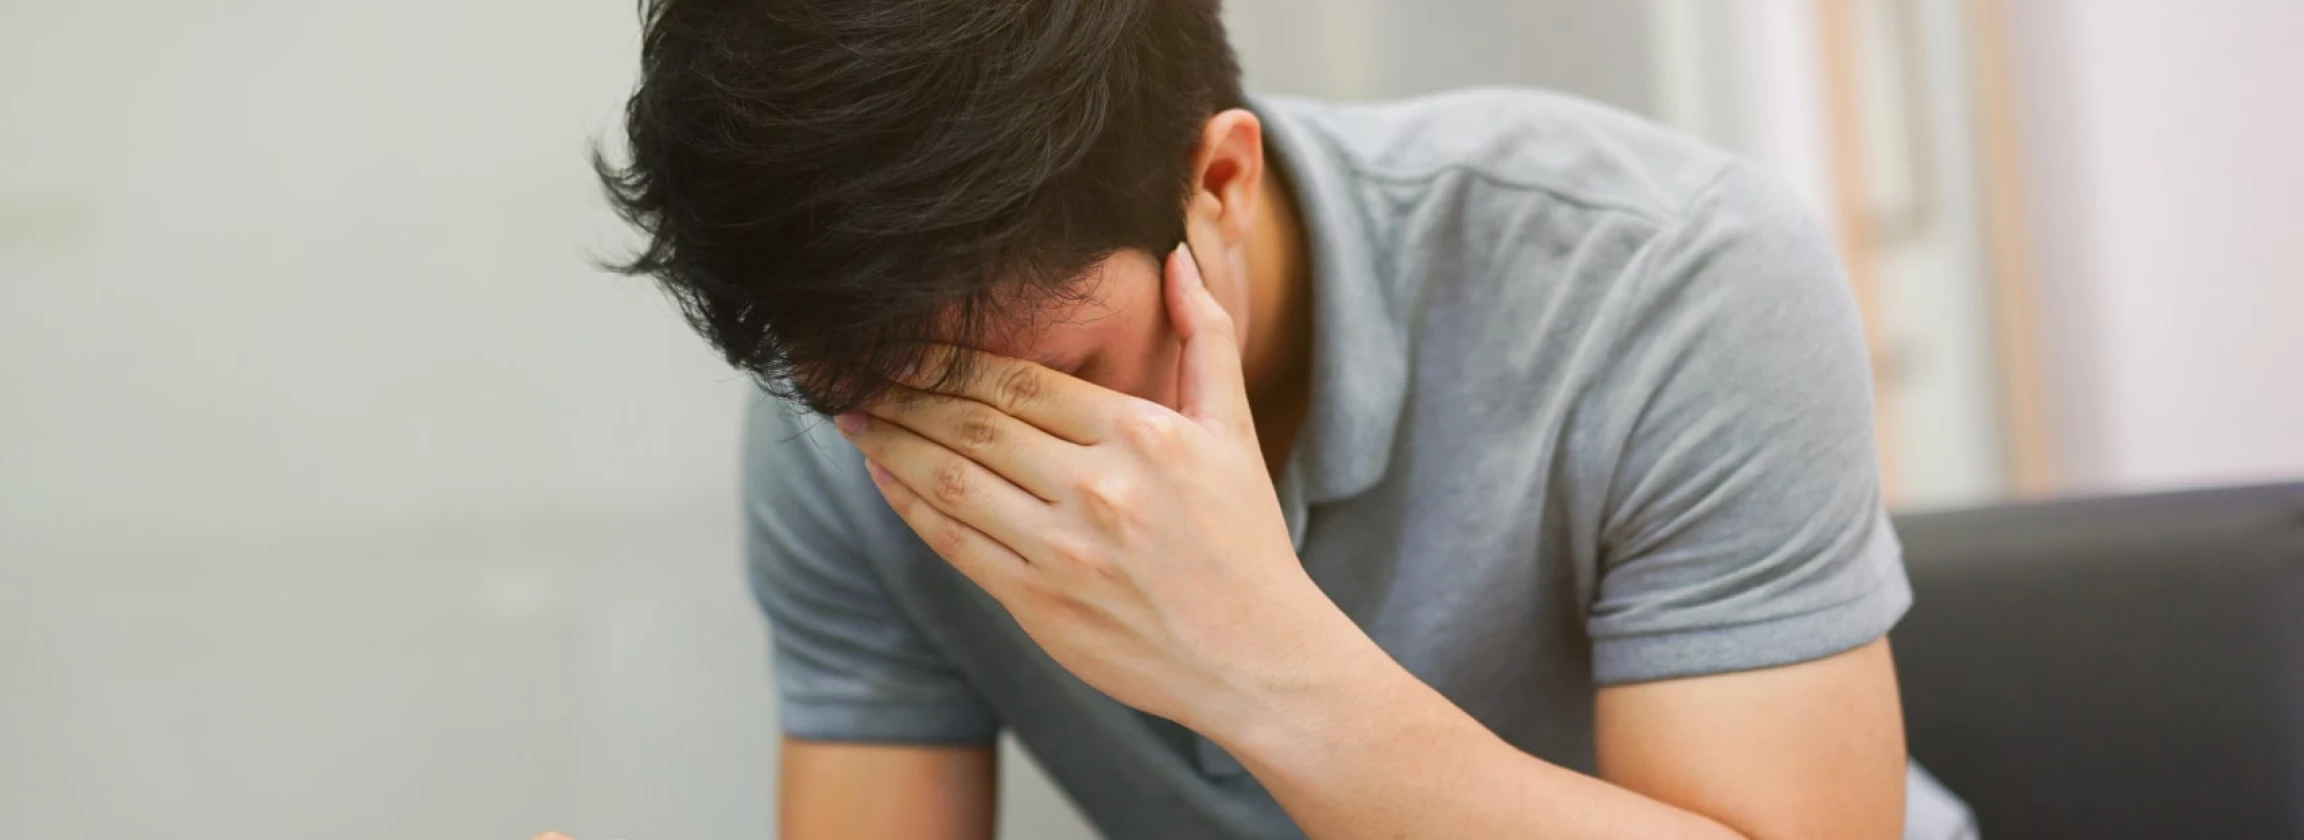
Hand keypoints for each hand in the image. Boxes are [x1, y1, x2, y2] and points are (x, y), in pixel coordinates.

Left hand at [834, 226, 1359, 733]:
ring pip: (953, 479)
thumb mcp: (1234, 430)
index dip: (952, 359)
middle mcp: (1098, 487)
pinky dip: (910, 505)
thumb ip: (1206, 337)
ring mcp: (1063, 549)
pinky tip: (882, 475)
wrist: (1257, 659)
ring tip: (851, 415)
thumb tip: (1178, 258)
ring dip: (891, 442)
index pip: (1023, 381)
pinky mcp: (1038, 603)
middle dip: (906, 392)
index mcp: (1140, 434)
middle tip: (856, 369)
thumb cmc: (1245, 543)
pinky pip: (955, 543)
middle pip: (975, 424)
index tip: (903, 341)